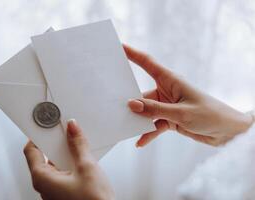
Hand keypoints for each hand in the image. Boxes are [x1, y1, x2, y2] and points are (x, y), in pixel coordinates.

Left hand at [23, 119, 113, 199]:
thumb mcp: (87, 167)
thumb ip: (78, 145)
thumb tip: (73, 129)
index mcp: (42, 179)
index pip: (31, 150)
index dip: (38, 135)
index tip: (46, 125)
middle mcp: (45, 186)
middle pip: (44, 156)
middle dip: (56, 143)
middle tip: (66, 131)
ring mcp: (55, 190)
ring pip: (56, 164)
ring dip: (66, 153)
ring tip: (78, 144)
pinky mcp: (65, 191)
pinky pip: (64, 172)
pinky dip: (71, 163)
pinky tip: (82, 157)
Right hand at [124, 45, 252, 146]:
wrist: (227, 131)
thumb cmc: (210, 114)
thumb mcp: (181, 113)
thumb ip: (155, 110)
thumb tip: (131, 104)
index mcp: (171, 81)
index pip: (148, 63)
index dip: (133, 54)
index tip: (119, 48)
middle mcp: (166, 91)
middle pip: (141, 93)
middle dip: (129, 100)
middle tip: (113, 105)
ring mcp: (166, 106)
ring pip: (146, 111)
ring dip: (138, 120)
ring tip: (126, 127)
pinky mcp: (169, 119)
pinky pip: (153, 125)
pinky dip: (148, 133)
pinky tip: (140, 141)